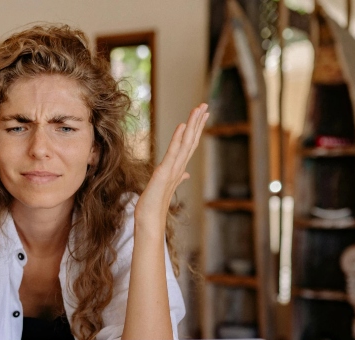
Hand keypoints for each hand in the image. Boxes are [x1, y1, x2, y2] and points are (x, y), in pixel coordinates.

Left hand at [135, 103, 208, 231]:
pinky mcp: (165, 172)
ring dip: (193, 125)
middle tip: (205, 105)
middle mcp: (179, 167)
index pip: (190, 144)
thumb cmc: (155, 204)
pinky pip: (173, 152)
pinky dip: (178, 138)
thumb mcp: (165, 186)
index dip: (196, 129)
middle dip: (198, 122)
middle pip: (192, 140)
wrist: (150, 219)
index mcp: (179, 168)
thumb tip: (186, 174)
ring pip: (186, 143)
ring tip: (198, 109)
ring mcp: (174, 169)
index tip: (202, 115)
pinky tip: (183, 126)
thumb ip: (177, 177)